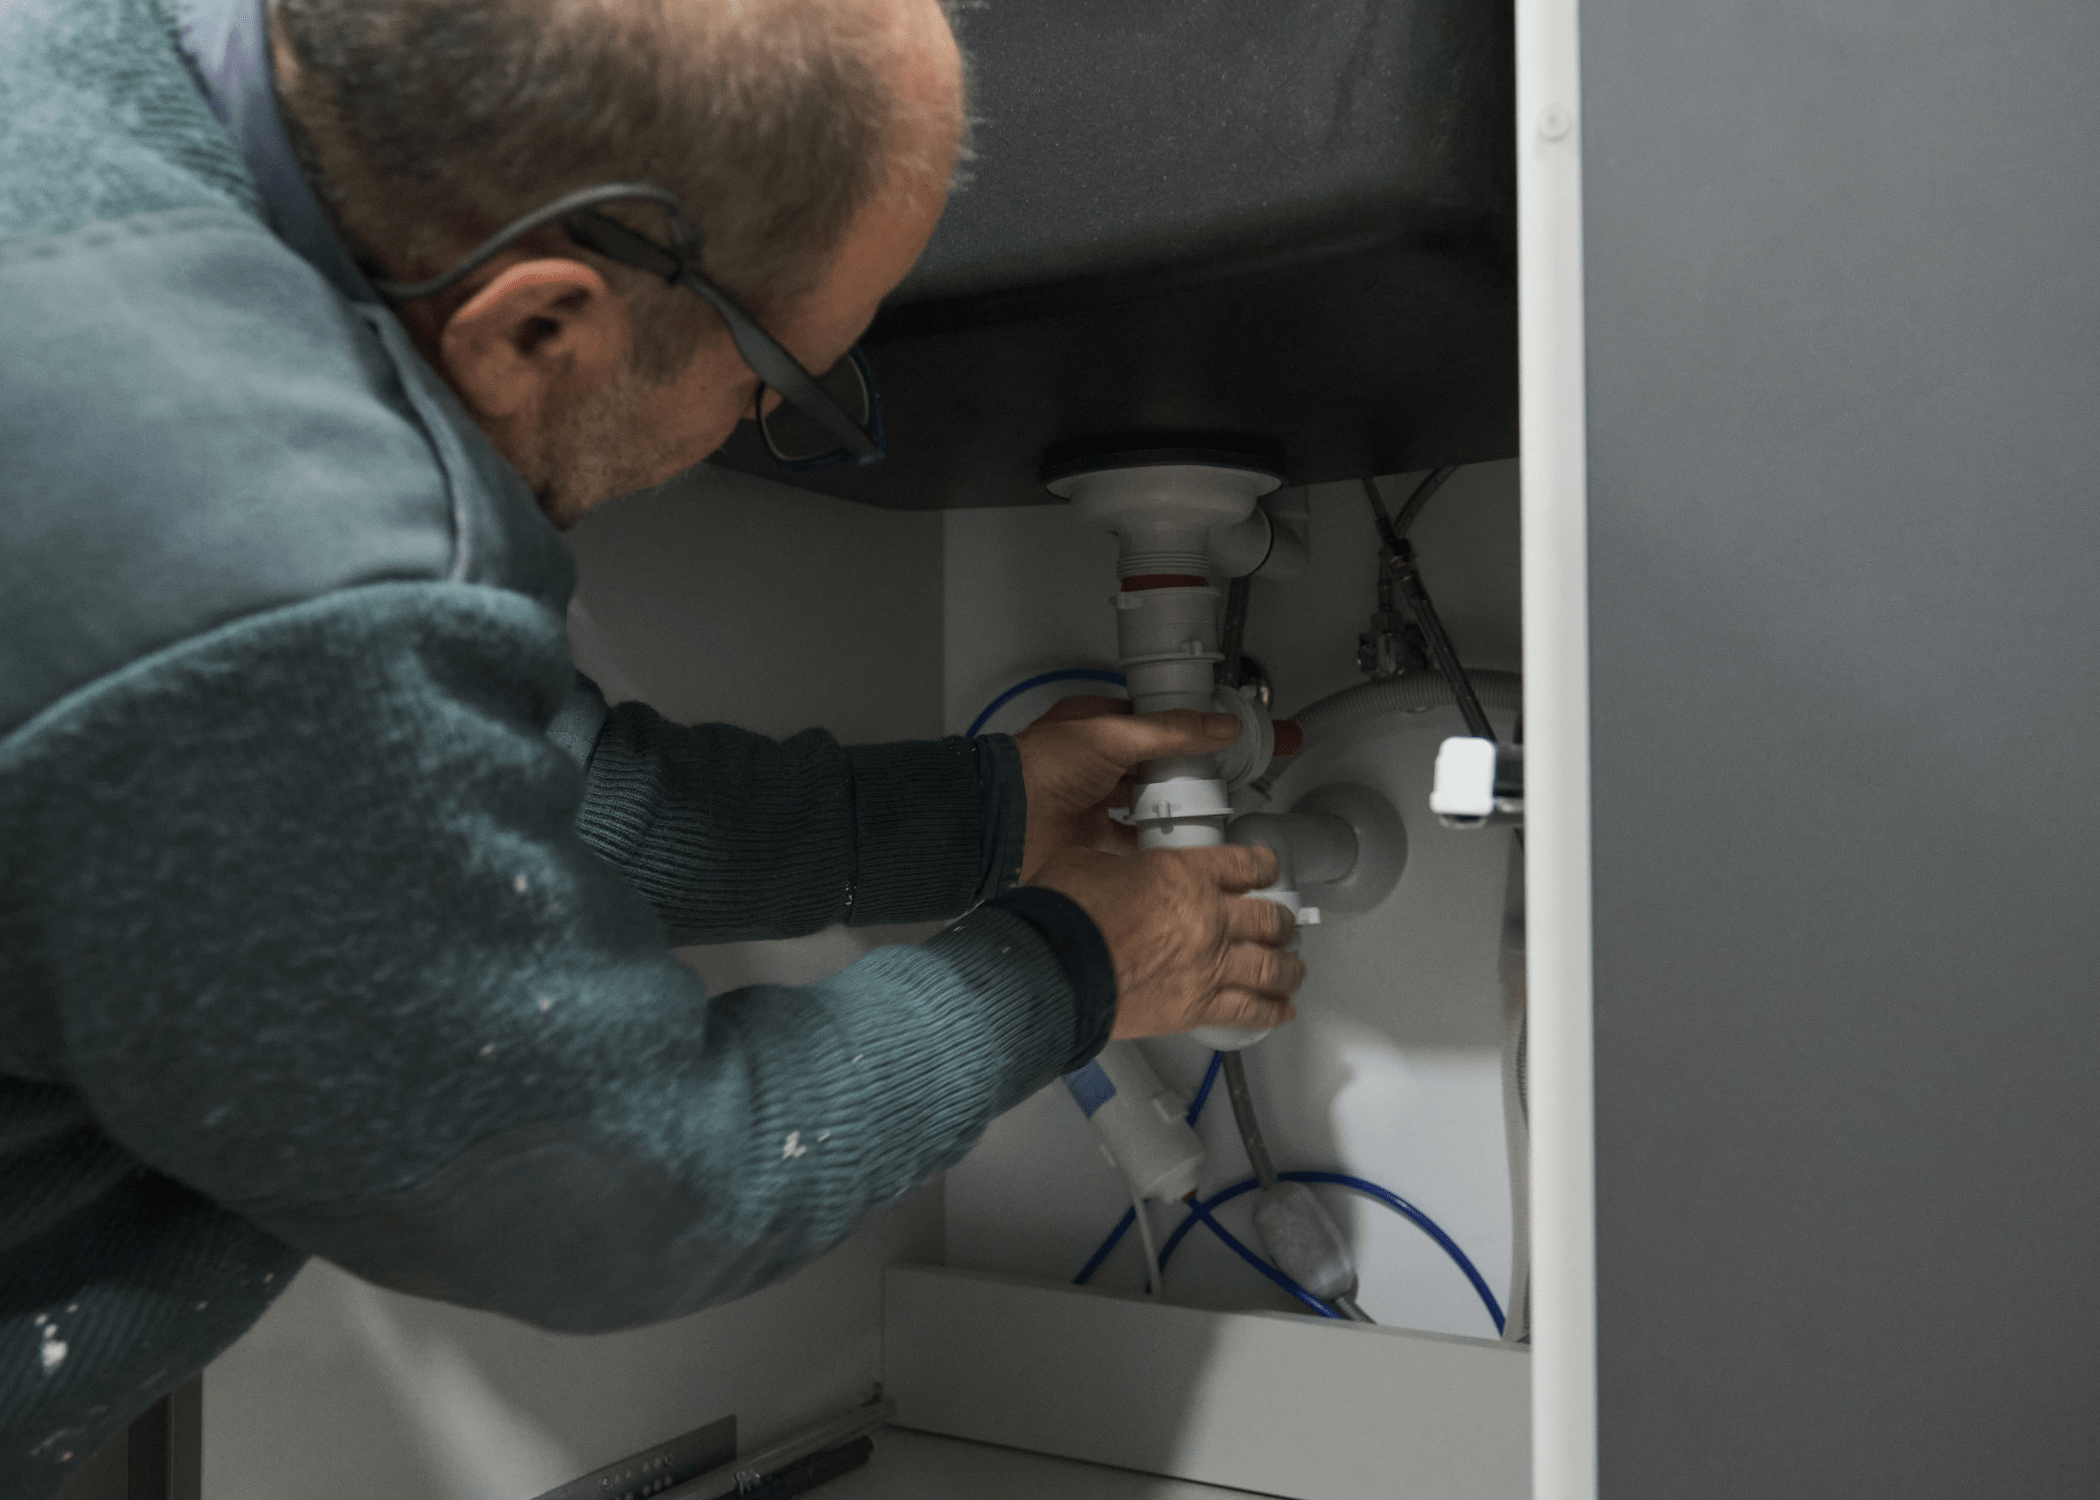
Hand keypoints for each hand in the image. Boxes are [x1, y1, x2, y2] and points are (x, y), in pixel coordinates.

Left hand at [1010, 696, 1240, 879]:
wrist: (1006, 821)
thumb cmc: (1043, 767)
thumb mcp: (1114, 737)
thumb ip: (1171, 732)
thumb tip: (1222, 726)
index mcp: (1090, 727)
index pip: (1144, 722)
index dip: (1177, 729)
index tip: (1211, 737)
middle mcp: (1090, 763)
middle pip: (1145, 765)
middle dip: (1176, 772)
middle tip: (1213, 777)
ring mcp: (1090, 802)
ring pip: (1140, 803)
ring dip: (1167, 807)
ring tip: (1203, 809)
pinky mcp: (1090, 838)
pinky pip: (1130, 841)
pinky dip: (1152, 842)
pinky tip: (1176, 842)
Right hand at [1031, 844, 1304, 1037]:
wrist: (1054, 967)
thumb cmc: (1064, 914)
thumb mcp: (1090, 863)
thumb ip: (1120, 865)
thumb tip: (1118, 871)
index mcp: (1185, 874)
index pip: (1243, 865)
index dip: (1263, 866)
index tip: (1268, 870)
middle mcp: (1209, 918)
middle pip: (1268, 918)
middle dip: (1280, 922)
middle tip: (1283, 925)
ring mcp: (1209, 965)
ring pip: (1272, 966)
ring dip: (1289, 967)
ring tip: (1294, 969)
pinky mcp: (1198, 1007)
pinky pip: (1250, 1011)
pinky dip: (1272, 1011)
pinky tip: (1283, 1011)